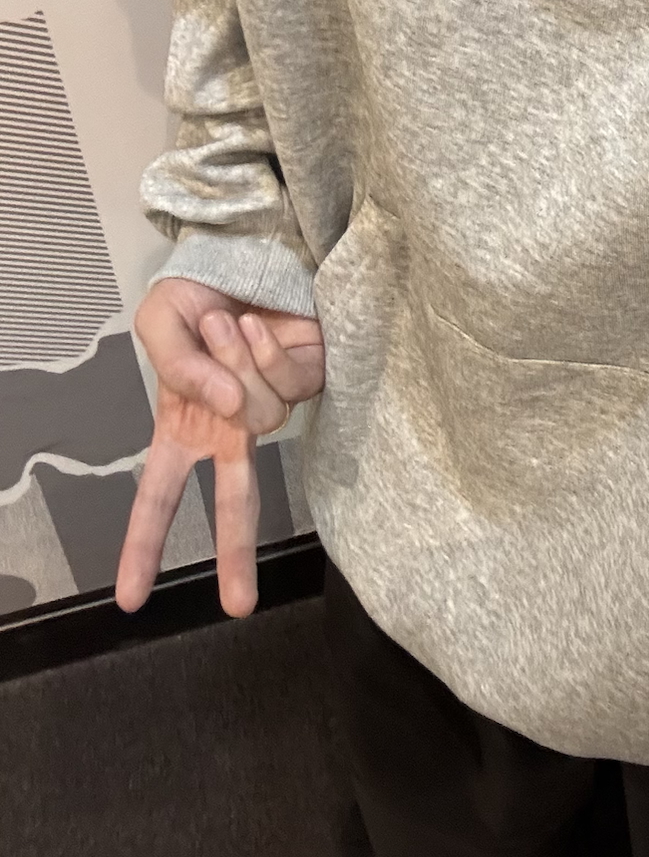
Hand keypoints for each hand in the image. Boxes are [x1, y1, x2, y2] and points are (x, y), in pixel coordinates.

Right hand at [118, 277, 324, 617]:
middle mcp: (232, 426)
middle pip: (236, 501)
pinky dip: (263, 351)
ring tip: (223, 323)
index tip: (130, 601)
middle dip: (235, 552)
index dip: (142, 546)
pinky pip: (287, 384)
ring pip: (259, 416)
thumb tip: (226, 410)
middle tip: (238, 607)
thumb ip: (180, 370)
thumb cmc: (194, 294)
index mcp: (186, 426)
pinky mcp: (310, 378)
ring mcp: (273, 404)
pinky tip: (253, 323)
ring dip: (235, 365)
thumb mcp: (158, 325)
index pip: (159, 496)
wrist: (242, 249)